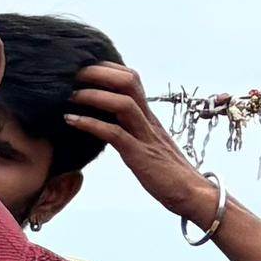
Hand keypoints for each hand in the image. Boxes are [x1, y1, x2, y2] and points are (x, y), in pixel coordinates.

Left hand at [66, 62, 223, 231]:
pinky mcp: (140, 155)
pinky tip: (70, 121)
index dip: (106, 68)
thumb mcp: (145, 142)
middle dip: (98, 73)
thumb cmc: (166, 171)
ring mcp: (145, 136)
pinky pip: (115, 134)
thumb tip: (104, 119)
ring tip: (68, 95)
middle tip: (69, 73)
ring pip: (123, 103)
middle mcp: (148, 120)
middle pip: (129, 82)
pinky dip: (91, 124)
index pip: (131, 79)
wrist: (192, 194)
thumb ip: (129, 128)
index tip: (81, 66)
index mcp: (148, 115)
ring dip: (93, 95)